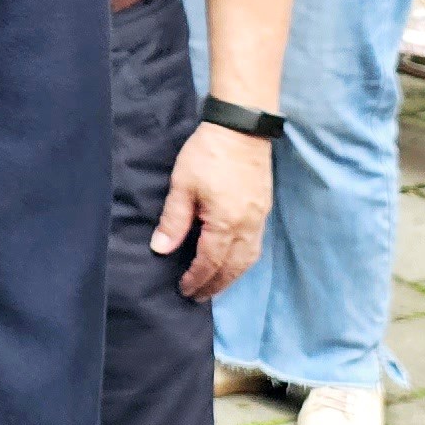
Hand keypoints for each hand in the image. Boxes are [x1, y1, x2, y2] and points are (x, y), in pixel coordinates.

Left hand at [157, 121, 271, 299]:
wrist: (242, 128)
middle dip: (215, 284)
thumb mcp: (182, 185)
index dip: (196, 279)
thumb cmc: (207, 154)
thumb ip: (174, 220)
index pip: (210, 262)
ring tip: (214, 284)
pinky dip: (242, 261)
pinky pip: (255, 246)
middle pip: (233, 268)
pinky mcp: (263, 209)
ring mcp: (259, 219)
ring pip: (248, 259)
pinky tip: (232, 261)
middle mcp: (247, 227)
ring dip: (231, 276)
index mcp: (225, 223)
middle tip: (198, 296)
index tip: (183, 289)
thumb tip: (161, 249)